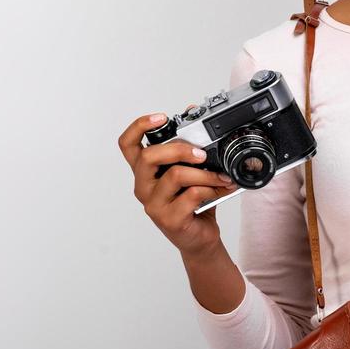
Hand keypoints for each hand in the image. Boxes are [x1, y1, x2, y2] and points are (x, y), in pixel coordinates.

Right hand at [116, 112, 237, 257]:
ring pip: (175, 175)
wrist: (200, 237)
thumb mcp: (192, 170)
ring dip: (205, 174)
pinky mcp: (168, 219)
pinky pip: (191, 195)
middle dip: (179, 149)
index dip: (139, 127)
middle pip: (148, 156)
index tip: (161, 117)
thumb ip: (190, 144)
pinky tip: (220, 191)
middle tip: (202, 154)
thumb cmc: (193, 202)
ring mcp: (154, 204)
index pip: (128, 145)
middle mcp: (144, 186)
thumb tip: (193, 111)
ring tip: (221, 177)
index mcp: (145, 171)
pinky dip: (211, 190)